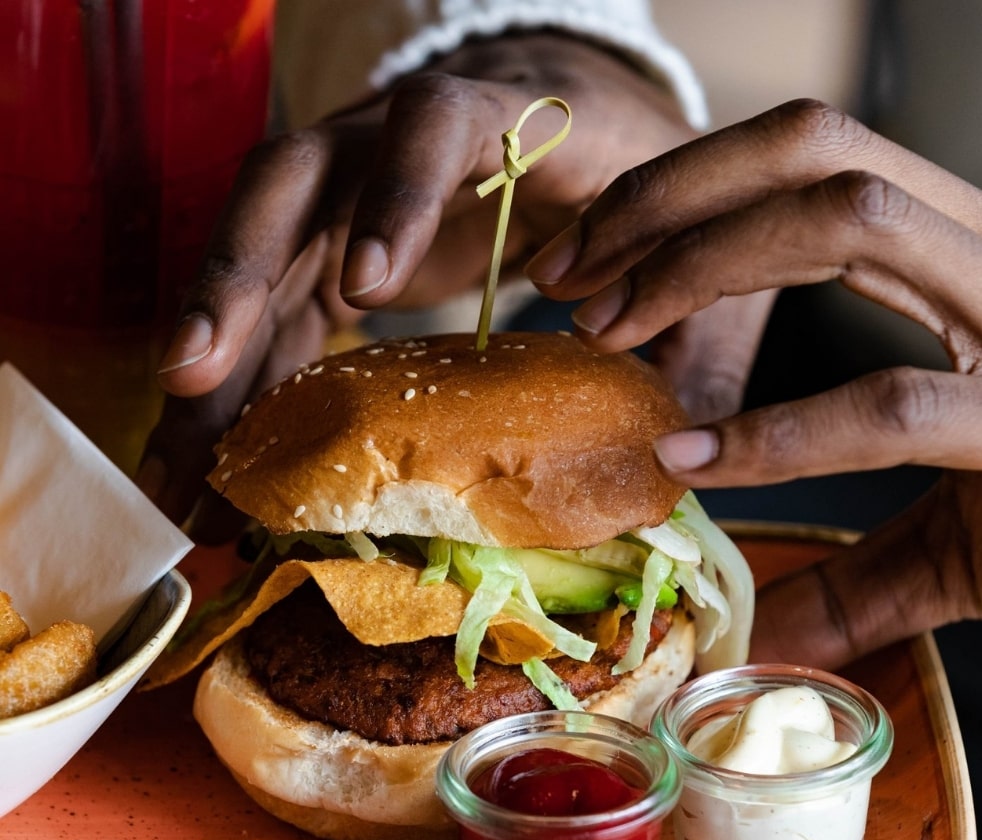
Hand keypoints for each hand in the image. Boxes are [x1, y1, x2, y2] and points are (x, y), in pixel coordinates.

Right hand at [140, 33, 698, 536]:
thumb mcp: (672, 230)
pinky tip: (217, 459)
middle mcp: (397, 140)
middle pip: (292, 186)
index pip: (434, 122)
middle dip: (237, 281)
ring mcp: (352, 193)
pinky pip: (274, 309)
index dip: (399, 191)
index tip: (374, 283)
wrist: (587, 119)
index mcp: (503, 116)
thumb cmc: (634, 168)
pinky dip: (244, 384)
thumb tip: (682, 448)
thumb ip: (684, 317)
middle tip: (196, 380)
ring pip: (258, 255)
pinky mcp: (336, 248)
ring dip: (213, 356)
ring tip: (178, 461)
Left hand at [526, 98, 981, 663]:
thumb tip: (759, 622)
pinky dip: (782, 429)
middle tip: (573, 283)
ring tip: (610, 334)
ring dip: (704, 268)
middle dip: (671, 203)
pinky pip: (899, 403)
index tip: (595, 264)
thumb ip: (856, 570)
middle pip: (818, 154)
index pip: (818, 162)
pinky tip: (695, 455)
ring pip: (856, 220)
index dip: (689, 192)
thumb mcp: (955, 545)